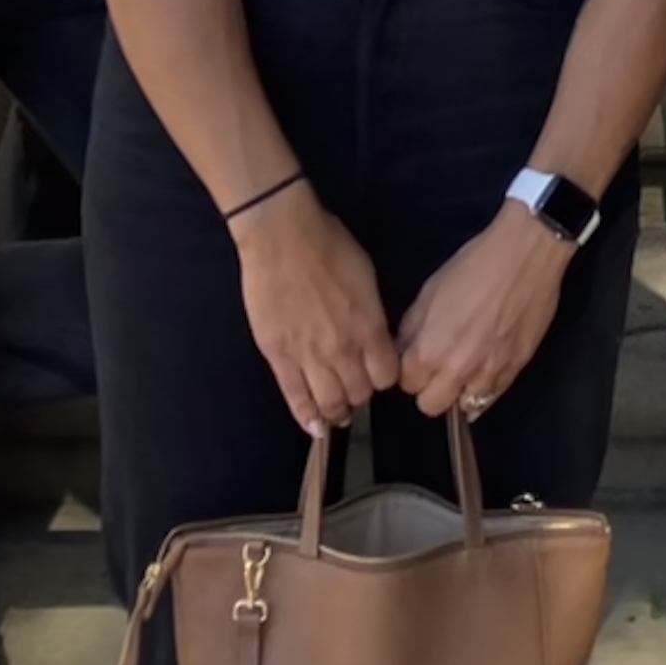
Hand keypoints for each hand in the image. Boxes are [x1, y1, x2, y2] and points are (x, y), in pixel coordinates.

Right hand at [231, 186, 402, 432]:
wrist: (282, 238)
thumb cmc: (329, 246)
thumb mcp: (367, 277)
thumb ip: (372, 315)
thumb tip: (374, 338)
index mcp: (369, 327)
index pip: (387, 376)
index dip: (385, 377)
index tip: (379, 372)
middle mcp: (342, 349)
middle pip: (360, 393)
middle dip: (361, 395)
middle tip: (355, 390)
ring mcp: (308, 356)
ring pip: (330, 403)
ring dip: (336, 411)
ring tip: (336, 412)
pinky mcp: (278, 357)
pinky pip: (295, 398)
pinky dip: (306, 417)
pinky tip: (314, 426)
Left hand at [396, 212, 571, 421]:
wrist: (526, 254)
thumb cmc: (474, 265)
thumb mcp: (430, 291)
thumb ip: (412, 328)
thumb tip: (405, 349)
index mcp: (430, 351)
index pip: (406, 385)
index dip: (411, 370)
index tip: (419, 357)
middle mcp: (457, 371)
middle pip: (431, 406)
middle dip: (430, 388)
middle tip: (439, 365)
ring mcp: (490, 374)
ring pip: (464, 406)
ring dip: (460, 390)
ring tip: (466, 366)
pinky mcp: (517, 369)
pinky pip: (493, 397)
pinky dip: (485, 388)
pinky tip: (485, 369)